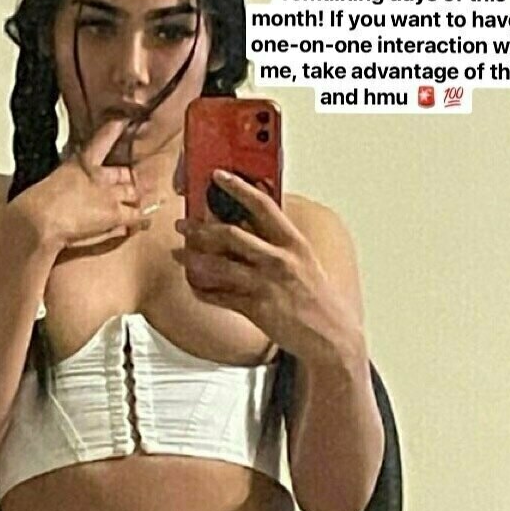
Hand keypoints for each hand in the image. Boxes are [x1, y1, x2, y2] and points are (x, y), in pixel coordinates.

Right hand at [8, 119, 152, 253]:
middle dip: (128, 181)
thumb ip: (71, 184)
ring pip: (133, 193)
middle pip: (123, 175)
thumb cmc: (34, 206)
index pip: (102, 140)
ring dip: (135, 199)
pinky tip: (150, 218)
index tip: (124, 120)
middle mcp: (98, 176)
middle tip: (132, 185)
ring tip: (145, 202)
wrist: (37, 220)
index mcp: (79, 164)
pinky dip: (145, 216)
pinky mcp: (114, 214)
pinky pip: (138, 214)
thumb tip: (76, 174)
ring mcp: (109, 195)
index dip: (115, 129)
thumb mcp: (52, 188)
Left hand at [176, 170, 361, 364]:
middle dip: (201, 227)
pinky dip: (203, 289)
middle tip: (183, 223)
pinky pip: (220, 296)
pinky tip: (194, 284)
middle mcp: (279, 260)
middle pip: (231, 234)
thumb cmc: (314, 297)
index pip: (262, 204)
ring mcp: (266, 284)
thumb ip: (277, 241)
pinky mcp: (256, 308)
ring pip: (219, 265)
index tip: (217, 175)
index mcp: (293, 242)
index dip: (237, 187)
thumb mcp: (303, 261)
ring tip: (180, 254)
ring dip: (194, 258)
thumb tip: (247, 225)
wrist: (329, 335)